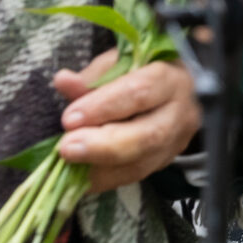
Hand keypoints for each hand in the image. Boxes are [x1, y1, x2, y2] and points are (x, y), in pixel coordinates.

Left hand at [53, 48, 197, 192]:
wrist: (175, 91)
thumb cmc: (142, 71)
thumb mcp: (119, 63)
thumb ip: (93, 75)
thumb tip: (63, 81)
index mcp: (169, 79)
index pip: (138, 93)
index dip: (103, 107)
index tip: (69, 118)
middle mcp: (179, 114)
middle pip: (145, 137)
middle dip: (101, 146)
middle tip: (66, 148)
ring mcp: (174, 144)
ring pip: (140, 164)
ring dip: (98, 169)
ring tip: (67, 165)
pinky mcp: (163, 163)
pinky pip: (132, 177)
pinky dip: (102, 180)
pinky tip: (78, 179)